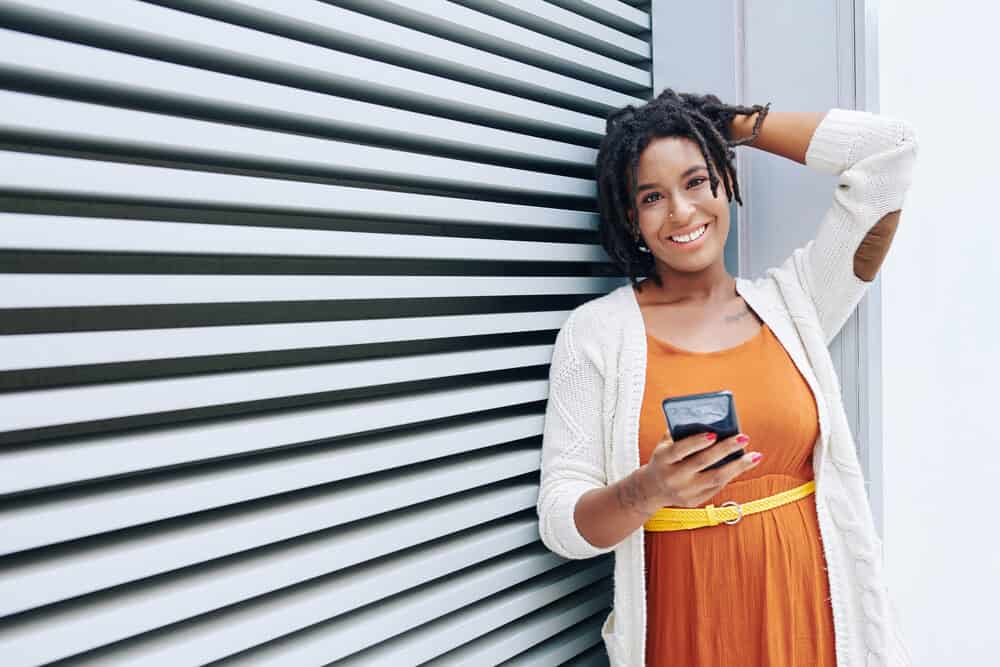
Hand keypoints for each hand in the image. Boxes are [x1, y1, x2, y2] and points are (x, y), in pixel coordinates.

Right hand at [638, 431, 761, 508]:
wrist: (651, 489)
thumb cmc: (663, 459)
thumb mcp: (664, 445)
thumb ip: (681, 433)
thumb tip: (708, 420)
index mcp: (662, 460)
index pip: (680, 450)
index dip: (696, 442)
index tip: (714, 433)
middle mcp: (673, 477)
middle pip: (702, 463)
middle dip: (725, 449)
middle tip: (743, 438)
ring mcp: (684, 491)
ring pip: (715, 478)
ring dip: (738, 466)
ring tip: (755, 456)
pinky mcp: (694, 501)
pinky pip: (717, 487)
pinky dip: (731, 475)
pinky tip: (743, 465)